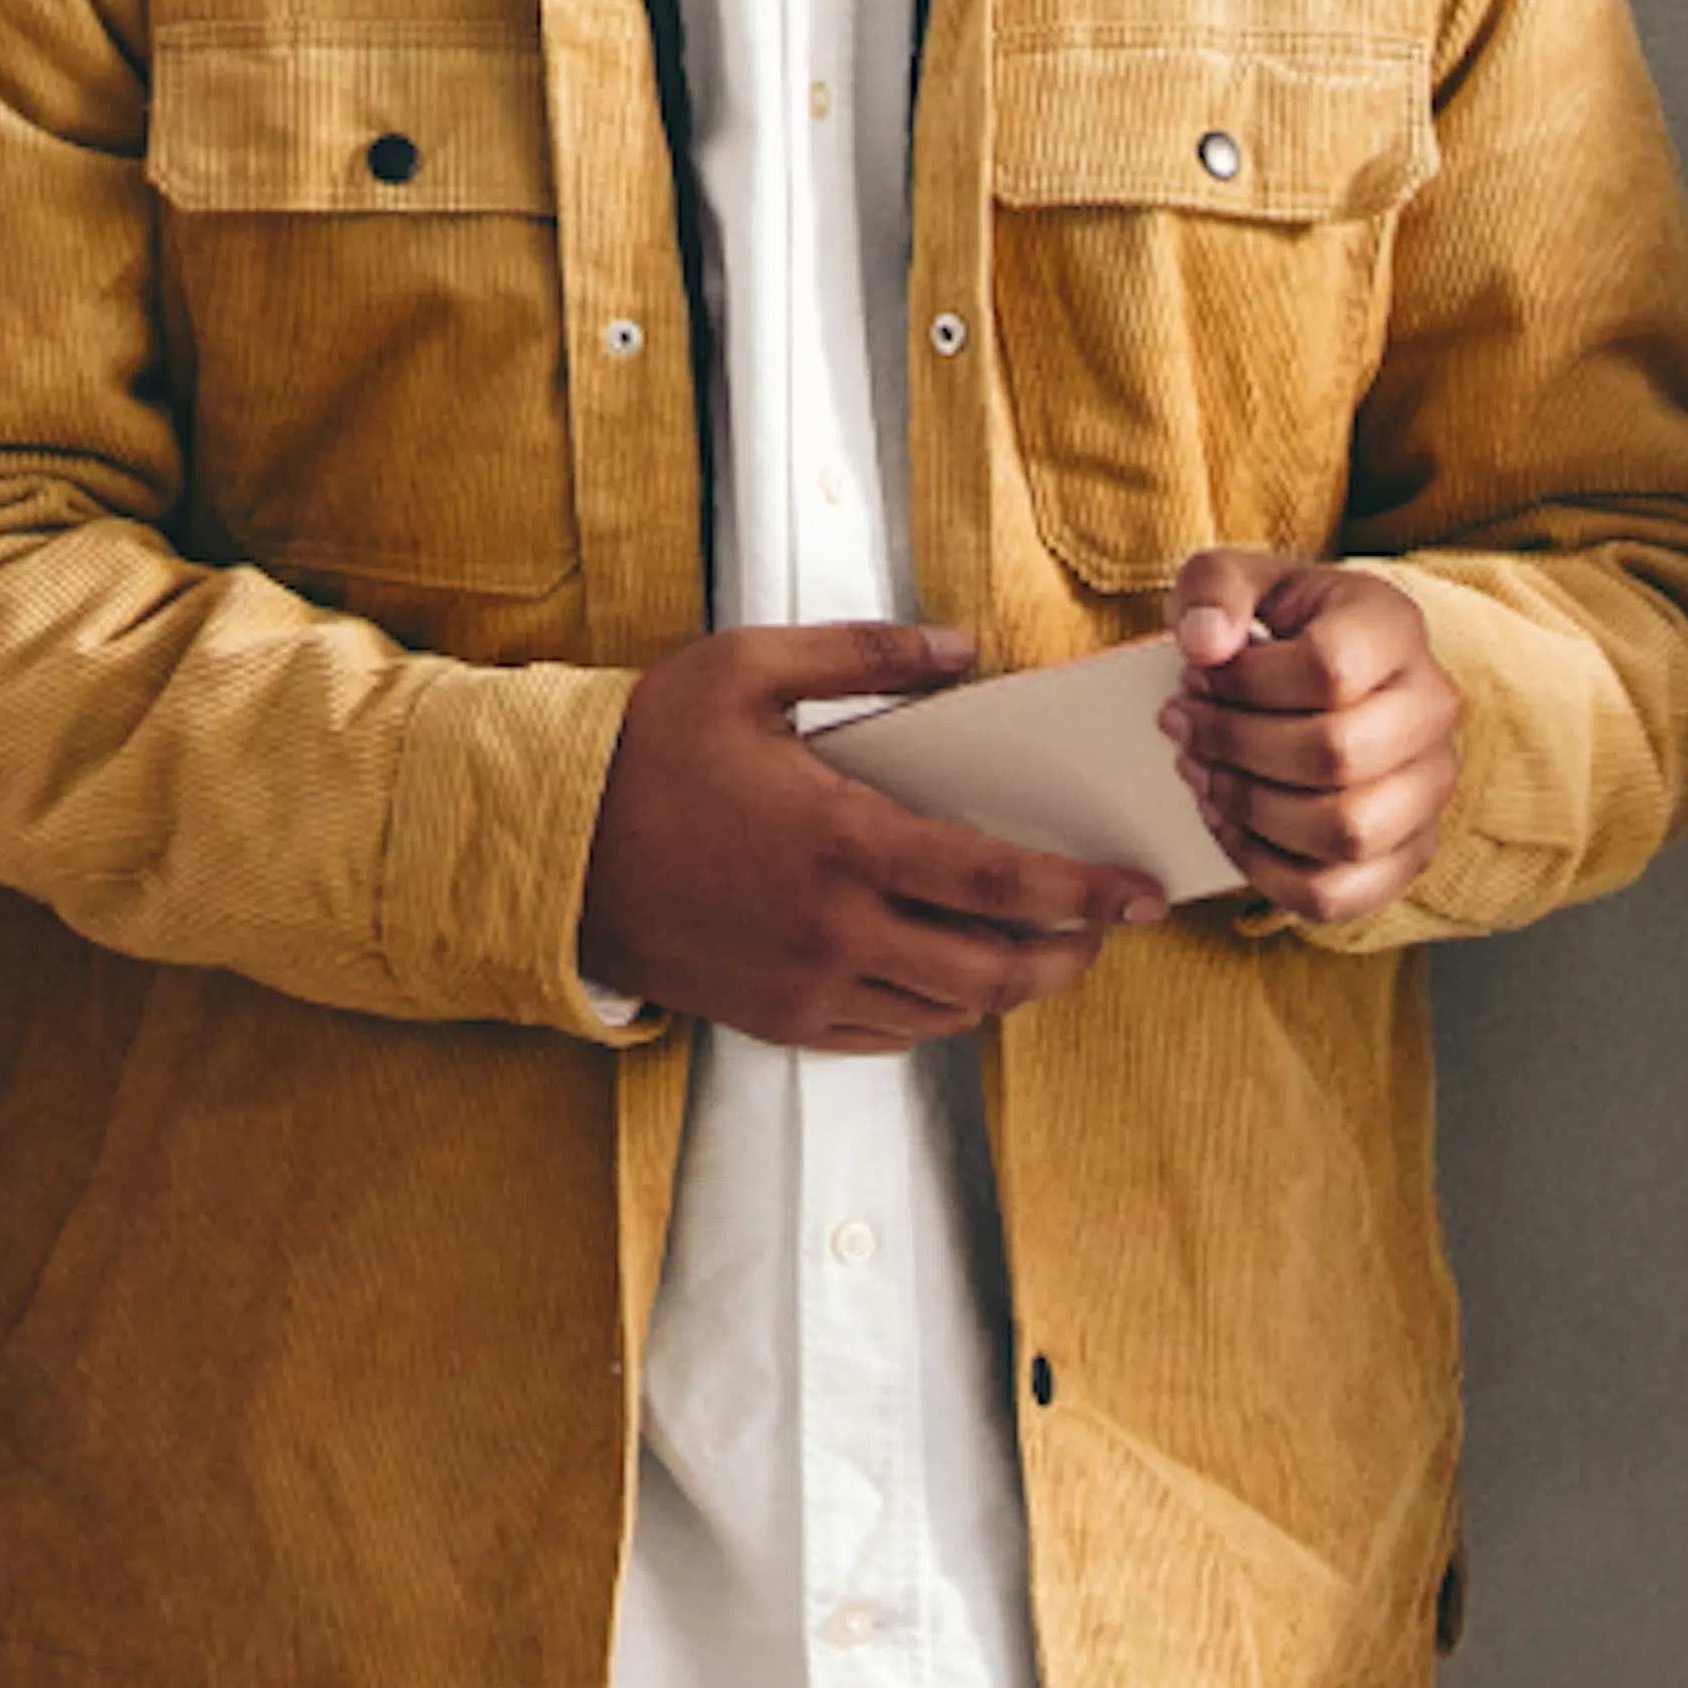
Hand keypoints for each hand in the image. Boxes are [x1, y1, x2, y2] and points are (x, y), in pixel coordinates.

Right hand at [579, 615, 1169, 1051]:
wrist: (548, 841)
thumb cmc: (645, 748)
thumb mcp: (746, 668)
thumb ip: (863, 653)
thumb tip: (961, 651)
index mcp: (842, 840)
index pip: (998, 882)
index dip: (1083, 893)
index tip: (1139, 893)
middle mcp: (835, 929)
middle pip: (991, 972)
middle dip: (1065, 957)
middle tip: (1101, 932)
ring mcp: (806, 984)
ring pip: (945, 1014)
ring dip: (1005, 990)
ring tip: (1033, 952)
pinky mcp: (776, 1018)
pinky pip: (886, 1036)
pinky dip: (934, 1014)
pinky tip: (942, 979)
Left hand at [1165, 553, 1461, 923]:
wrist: (1315, 667)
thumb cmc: (1270, 624)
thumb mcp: (1231, 579)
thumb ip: (1213, 589)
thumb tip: (1205, 644)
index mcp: (1393, 627)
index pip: (1329, 669)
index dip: (1244, 681)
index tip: (1194, 675)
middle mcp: (1432, 708)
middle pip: (1337, 754)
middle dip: (1235, 745)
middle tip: (1182, 725)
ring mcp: (1430, 787)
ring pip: (1345, 833)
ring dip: (1250, 809)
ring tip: (1200, 771)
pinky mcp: (1409, 851)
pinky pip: (1338, 894)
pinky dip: (1264, 870)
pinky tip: (1224, 822)